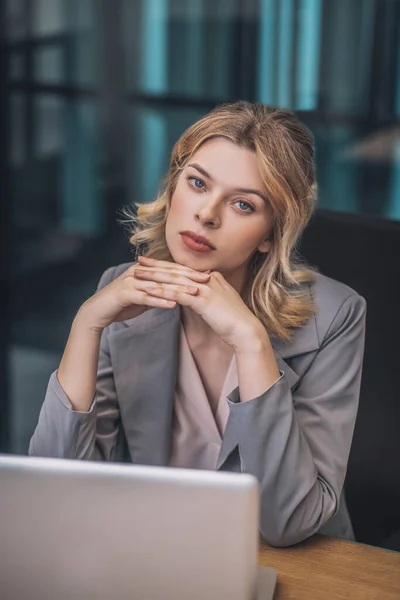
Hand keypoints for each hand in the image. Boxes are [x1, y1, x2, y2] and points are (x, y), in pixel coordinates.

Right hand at [78, 261, 210, 331]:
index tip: (207, 275)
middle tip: (206, 279)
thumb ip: (156, 293)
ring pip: (159, 284)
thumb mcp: (142, 297)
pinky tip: (173, 305)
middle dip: (188, 276)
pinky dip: (160, 301)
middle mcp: (138, 272)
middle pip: (167, 273)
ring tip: (195, 293)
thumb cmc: (120, 304)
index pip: (170, 269)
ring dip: (178, 289)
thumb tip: (172, 297)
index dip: (189, 271)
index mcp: (144, 270)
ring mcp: (131, 282)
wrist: (97, 311)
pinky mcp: (125, 294)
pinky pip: (146, 297)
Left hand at [134, 256, 265, 348]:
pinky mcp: (202, 301)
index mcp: (212, 277)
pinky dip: (160, 291)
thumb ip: (206, 297)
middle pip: (177, 270)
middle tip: (139, 261)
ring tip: (137, 274)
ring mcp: (205, 288)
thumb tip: (194, 297)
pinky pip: (177, 294)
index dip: (167, 265)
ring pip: (174, 280)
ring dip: (153, 277)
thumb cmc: (233, 322)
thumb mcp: (219, 304)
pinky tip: (147, 291)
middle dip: (156, 266)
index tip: (152, 262)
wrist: (246, 331)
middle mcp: (208, 279)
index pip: (184, 269)